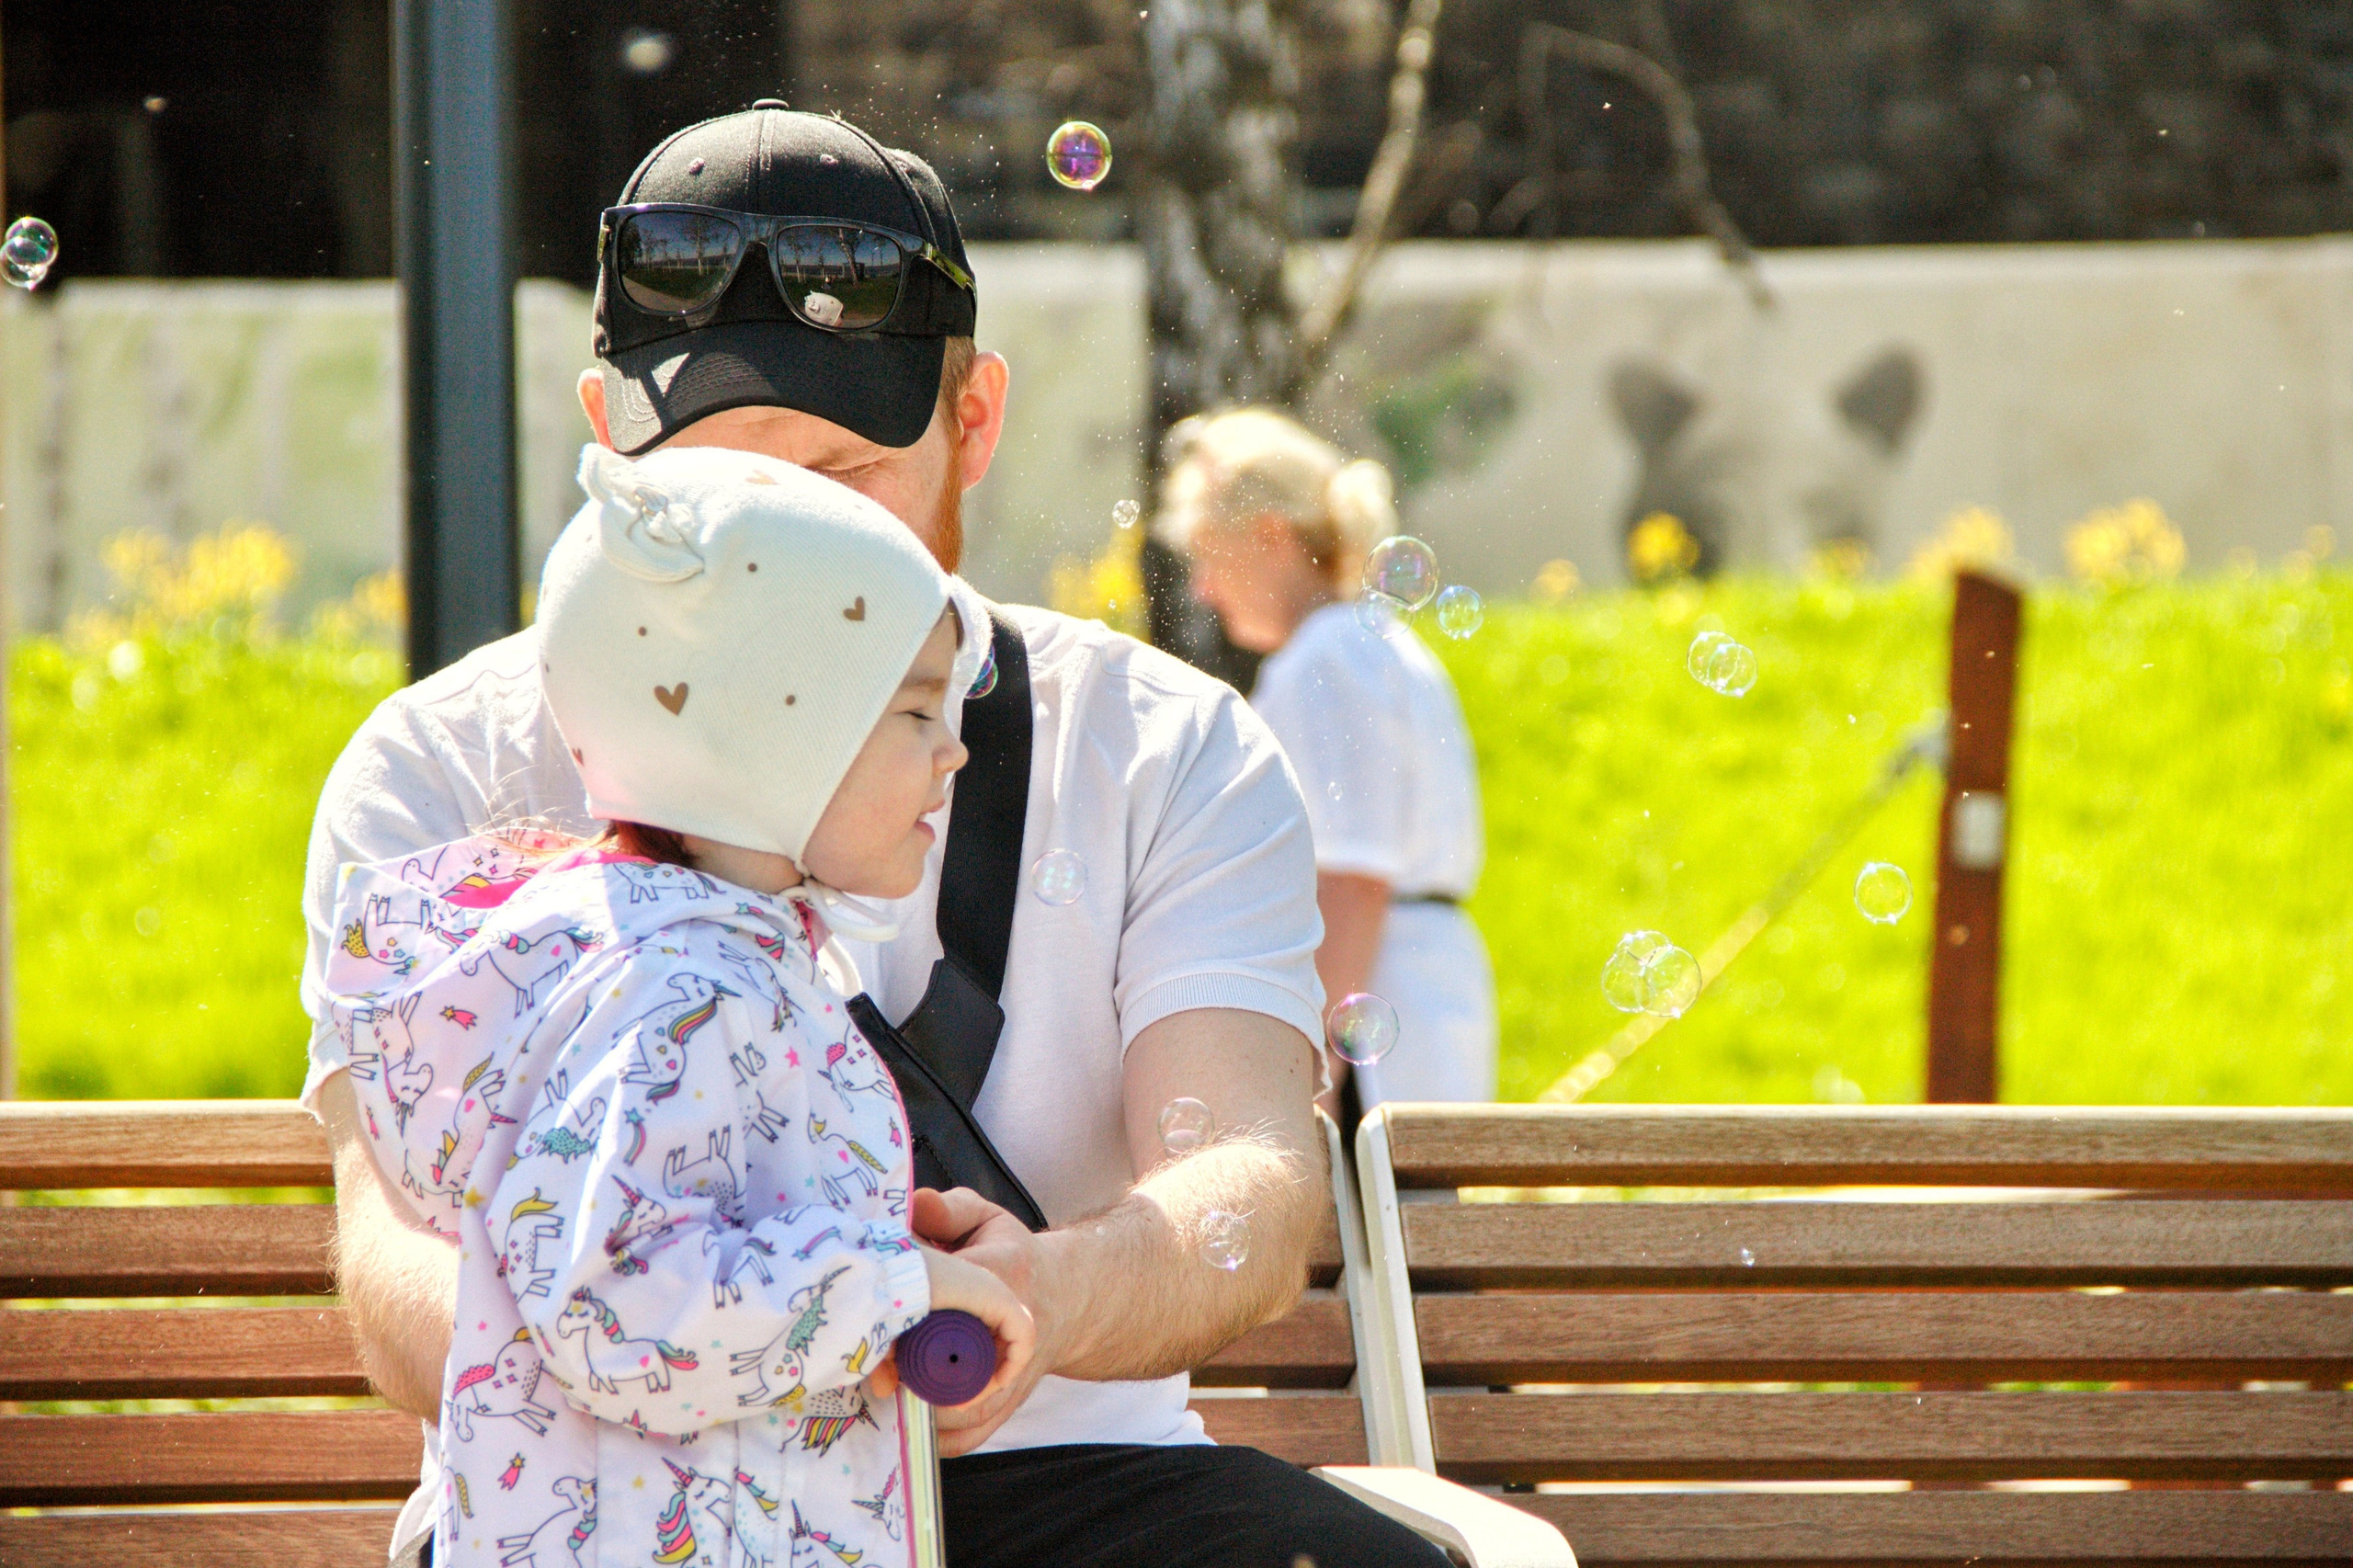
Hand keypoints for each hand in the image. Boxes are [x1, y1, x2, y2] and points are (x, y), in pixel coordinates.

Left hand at [906, 1187, 1066, 1454]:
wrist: (1069, 1298)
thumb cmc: (1016, 1258)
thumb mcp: (988, 1220)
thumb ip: (949, 1210)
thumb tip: (913, 1206)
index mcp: (1002, 1277)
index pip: (953, 1292)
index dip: (910, 1305)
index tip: (880, 1312)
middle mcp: (1010, 1332)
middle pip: (953, 1365)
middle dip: (910, 1367)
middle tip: (877, 1359)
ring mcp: (1010, 1376)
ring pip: (959, 1411)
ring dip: (919, 1405)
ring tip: (888, 1385)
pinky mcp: (1007, 1404)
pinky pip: (968, 1435)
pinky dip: (937, 1436)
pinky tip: (912, 1420)